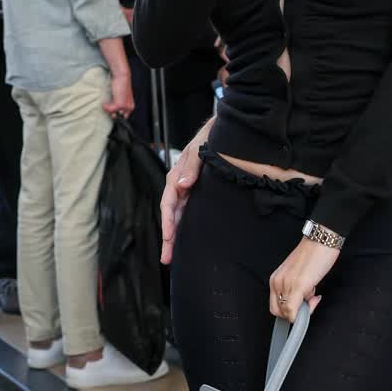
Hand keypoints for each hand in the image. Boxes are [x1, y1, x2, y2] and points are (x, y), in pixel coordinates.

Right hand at [103, 69, 133, 116]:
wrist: (122, 77)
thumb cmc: (120, 85)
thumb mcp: (120, 96)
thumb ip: (118, 104)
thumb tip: (113, 114)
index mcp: (131, 106)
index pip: (124, 116)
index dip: (116, 114)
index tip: (111, 110)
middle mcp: (129, 107)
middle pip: (118, 116)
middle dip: (112, 112)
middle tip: (107, 105)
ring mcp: (125, 107)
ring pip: (113, 113)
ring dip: (108, 109)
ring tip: (106, 103)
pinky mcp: (120, 104)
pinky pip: (111, 110)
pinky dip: (106, 107)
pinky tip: (105, 103)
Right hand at [160, 140, 202, 263]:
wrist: (224, 132)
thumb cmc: (209, 138)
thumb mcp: (199, 149)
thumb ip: (191, 167)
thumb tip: (183, 185)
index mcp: (177, 177)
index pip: (169, 203)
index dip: (168, 222)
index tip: (169, 237)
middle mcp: (181, 186)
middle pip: (171, 215)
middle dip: (168, 237)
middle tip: (166, 258)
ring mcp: (189, 191)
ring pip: (180, 217)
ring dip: (176, 236)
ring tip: (172, 257)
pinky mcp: (198, 193)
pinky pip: (189, 213)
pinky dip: (186, 227)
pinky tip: (187, 240)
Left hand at [269, 238, 339, 320]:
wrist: (320, 240)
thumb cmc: (313, 255)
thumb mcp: (298, 275)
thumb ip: (295, 290)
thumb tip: (300, 306)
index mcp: (275, 279)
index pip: (275, 306)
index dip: (290, 310)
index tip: (302, 303)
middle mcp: (277, 282)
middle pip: (280, 312)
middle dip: (295, 313)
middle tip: (309, 301)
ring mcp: (286, 285)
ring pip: (288, 313)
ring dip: (303, 309)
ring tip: (313, 292)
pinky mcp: (298, 286)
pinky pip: (293, 311)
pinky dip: (304, 312)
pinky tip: (315, 297)